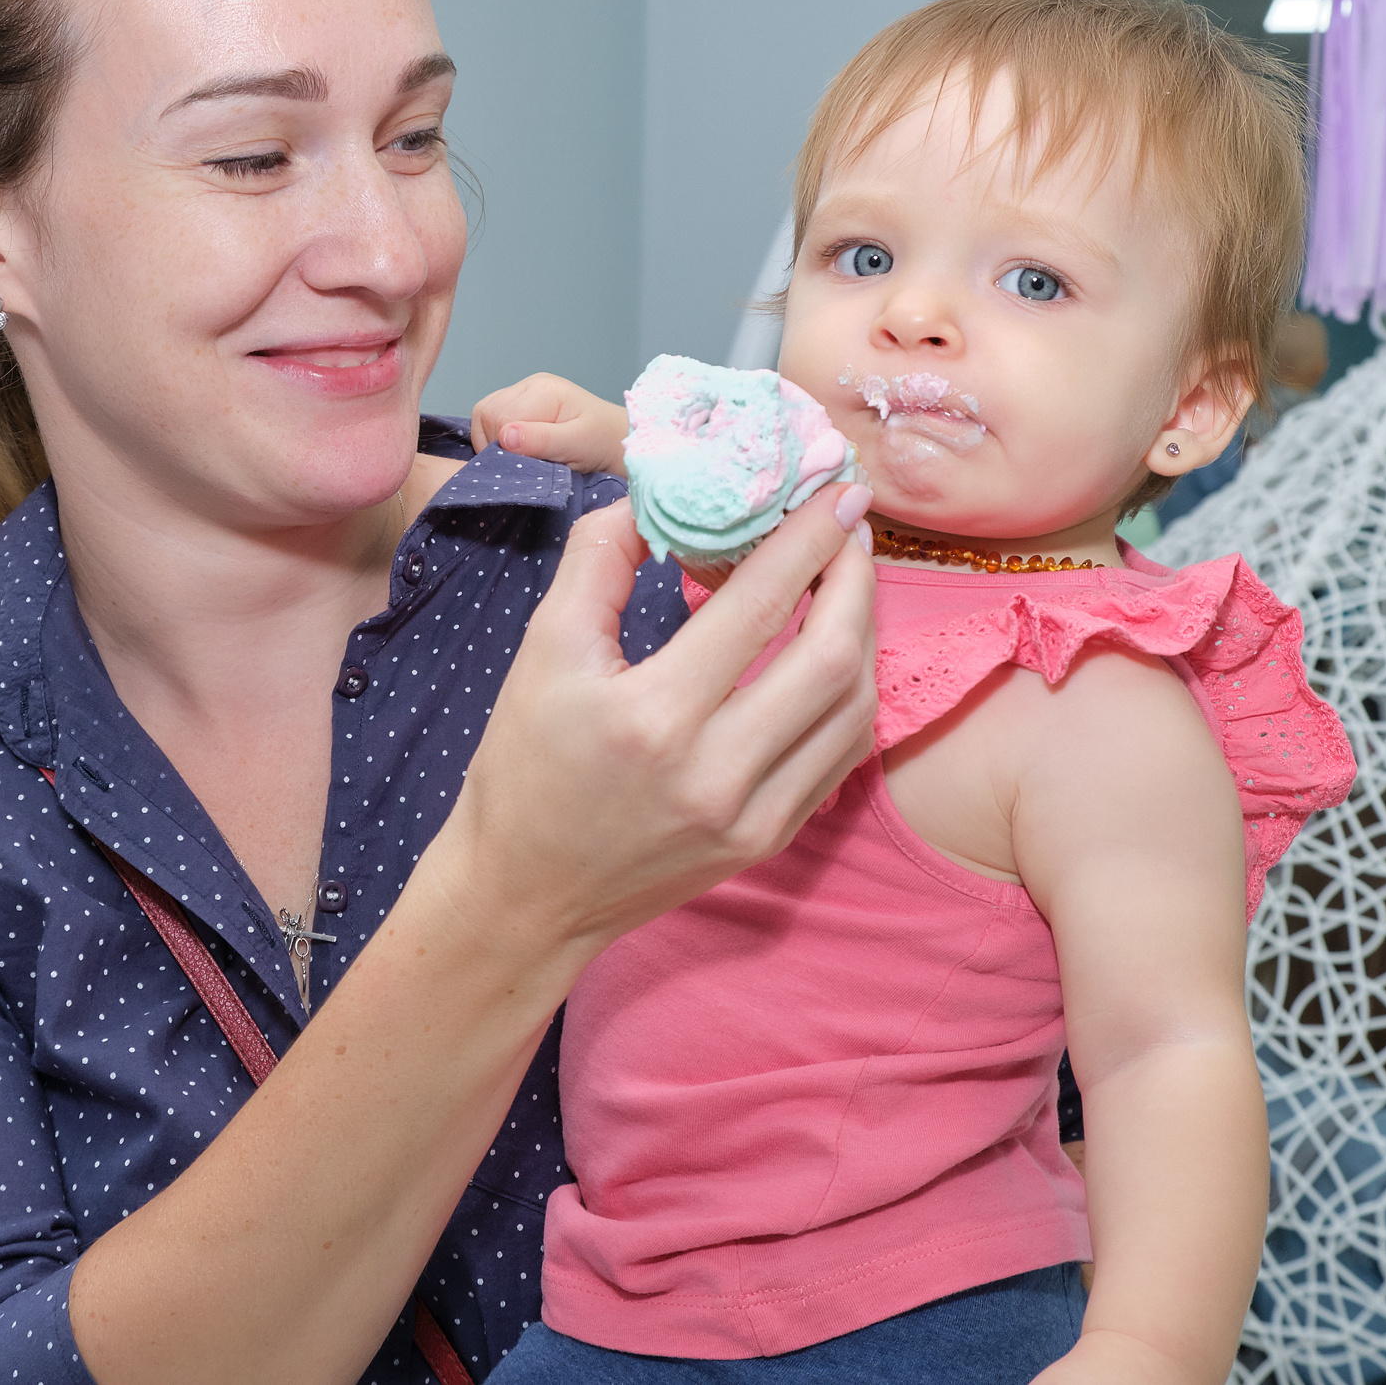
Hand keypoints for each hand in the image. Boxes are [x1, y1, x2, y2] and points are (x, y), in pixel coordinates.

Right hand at [430, 482, 877, 959]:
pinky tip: (833, 653)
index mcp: (654, 719)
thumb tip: (658, 498)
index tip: (834, 489)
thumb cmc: (524, 769)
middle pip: (831, 657)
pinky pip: (841, 756)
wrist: (526, 895)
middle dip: (853, 578)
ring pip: (853, 708)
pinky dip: (850, 693)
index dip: (806, 538)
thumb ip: (600, 560)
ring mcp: (752, 818)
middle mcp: (716, 774)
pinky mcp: (769, 841)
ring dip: (860, 633)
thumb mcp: (542, 651)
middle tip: (848, 526)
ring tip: (842, 582)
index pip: (759, 607)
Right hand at [471, 373, 628, 474]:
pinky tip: (517, 449)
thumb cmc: (603, 443)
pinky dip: (496, 437)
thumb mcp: (577, 445)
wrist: (618, 441)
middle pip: (486, 413)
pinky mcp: (522, 403)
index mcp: (544, 390)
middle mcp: (530, 385)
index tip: (524, 465)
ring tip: (521, 457)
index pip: (499, 417)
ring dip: (494, 441)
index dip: (503, 447)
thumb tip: (506, 436)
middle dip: (497, 444)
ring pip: (484, 415)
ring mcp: (525, 391)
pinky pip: (491, 418)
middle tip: (524, 463)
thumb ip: (542, 440)